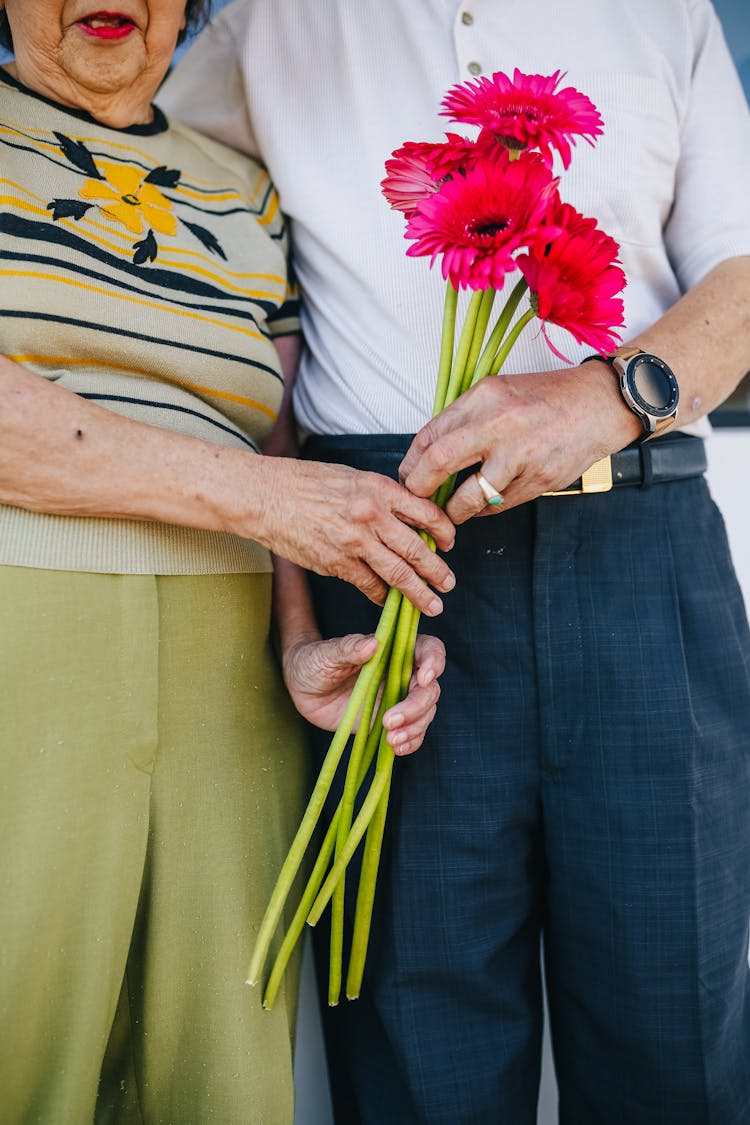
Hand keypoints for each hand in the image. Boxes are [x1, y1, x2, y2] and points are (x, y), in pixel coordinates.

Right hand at [244, 457, 455, 615]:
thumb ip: (381, 495)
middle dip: (437, 571)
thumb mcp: (351, 476)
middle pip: (417, 549)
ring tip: (432, 604)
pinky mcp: (337, 564)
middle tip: (448, 584)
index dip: (443, 531)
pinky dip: (382, 595)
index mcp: (379, 488)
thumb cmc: (304, 482)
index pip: (426, 512)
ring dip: (419, 592)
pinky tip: (388, 601)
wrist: (265, 496)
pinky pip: (369, 585)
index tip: (449, 543)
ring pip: (398, 573)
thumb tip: (407, 514)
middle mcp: (372, 515)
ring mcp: (355, 542)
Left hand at [283, 632, 444, 754]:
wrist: (302, 688)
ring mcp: (398, 699)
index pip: (428, 649)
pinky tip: (396, 748)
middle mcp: (402, 674)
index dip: (434, 662)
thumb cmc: (314, 662)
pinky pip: (412, 733)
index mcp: (392, 650)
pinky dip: (410, 742)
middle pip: (429, 688)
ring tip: (390, 738)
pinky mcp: (390, 722)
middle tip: (389, 720)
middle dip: (416, 706)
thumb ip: (349, 648)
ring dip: (414, 727)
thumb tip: (373, 643)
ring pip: (425, 712)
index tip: (423, 679)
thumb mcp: (326, 653)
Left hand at [398, 362, 640, 522]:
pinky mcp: (539, 480)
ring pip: (469, 498)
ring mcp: (521, 454)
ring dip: (453, 511)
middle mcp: (500, 424)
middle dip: (420, 488)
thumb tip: (426, 454)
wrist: (600, 405)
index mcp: (484, 397)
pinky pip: (498, 506)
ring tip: (451, 511)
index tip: (408, 476)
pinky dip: (485, 509)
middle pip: (439, 462)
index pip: (430, 434)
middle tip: (417, 500)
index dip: (411, 462)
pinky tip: (486, 502)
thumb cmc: (546, 398)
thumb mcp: (499, 391)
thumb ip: (464, 418)